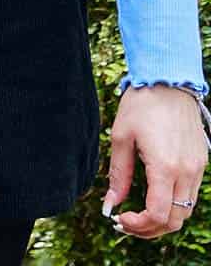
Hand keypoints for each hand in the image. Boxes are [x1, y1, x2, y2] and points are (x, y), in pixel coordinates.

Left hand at [104, 85, 206, 238]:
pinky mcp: (201, 163)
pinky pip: (190, 195)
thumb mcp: (121, 137)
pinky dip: (174, 204)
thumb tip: (110, 204)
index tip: (120, 219)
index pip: (159, 214)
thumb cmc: (141, 105)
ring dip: (163, 219)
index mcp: (165, 167)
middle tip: (126, 222)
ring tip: (138, 213)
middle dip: (150, 228)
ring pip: (186, 211)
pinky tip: (154, 196)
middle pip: (175, 220)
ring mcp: (197, 169)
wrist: (168, 82)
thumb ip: (118, 174)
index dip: (139, 225)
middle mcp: (187, 172)